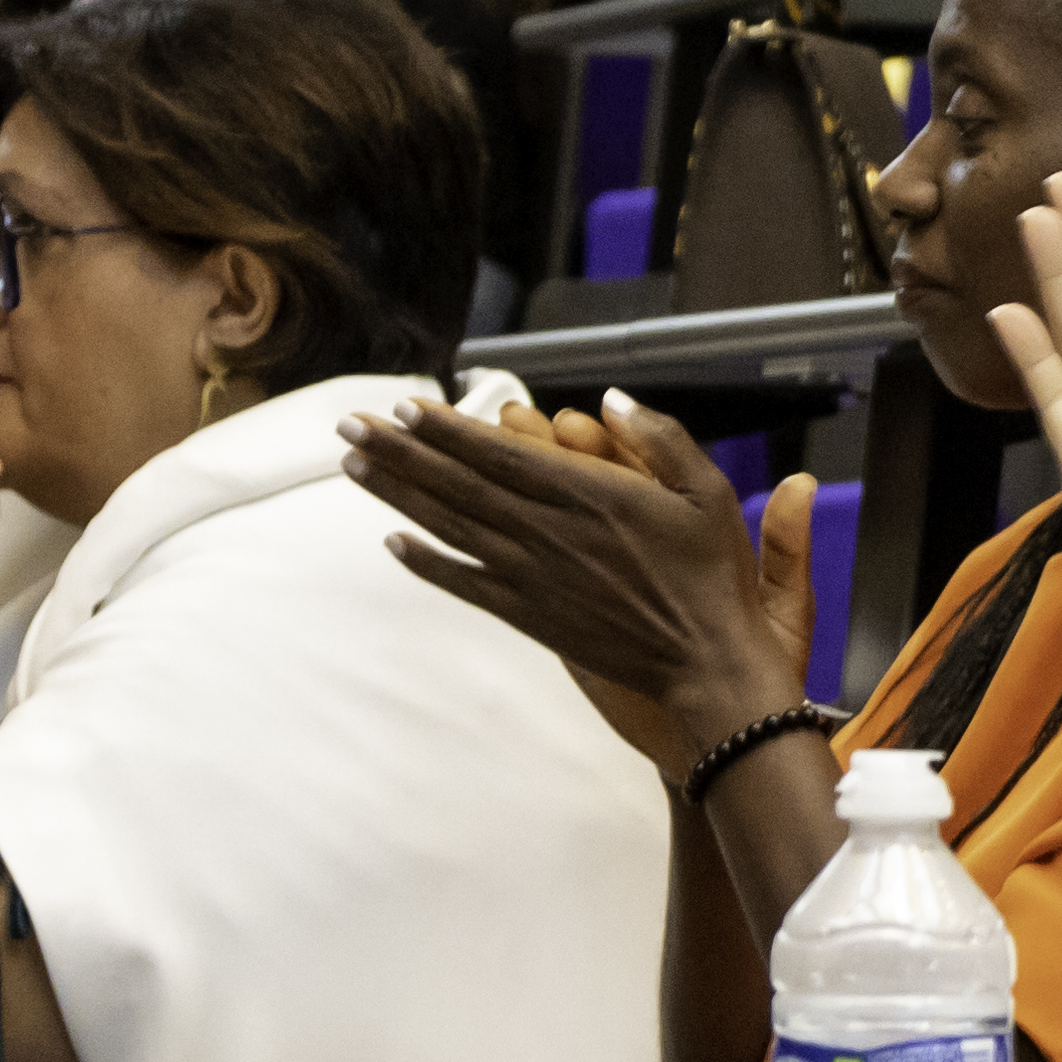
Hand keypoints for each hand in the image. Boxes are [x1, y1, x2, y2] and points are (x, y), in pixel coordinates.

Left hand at [346, 389, 819, 745]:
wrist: (703, 662)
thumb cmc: (711, 576)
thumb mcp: (707, 491)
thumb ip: (660, 437)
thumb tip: (610, 398)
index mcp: (590, 493)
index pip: (499, 452)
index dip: (447, 428)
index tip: (407, 406)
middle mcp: (549, 531)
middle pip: (458, 482)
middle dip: (399, 450)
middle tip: (350, 423)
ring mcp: (533, 576)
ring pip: (451, 526)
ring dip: (398, 494)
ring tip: (356, 464)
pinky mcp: (530, 614)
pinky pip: (464, 583)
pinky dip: (426, 564)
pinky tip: (393, 544)